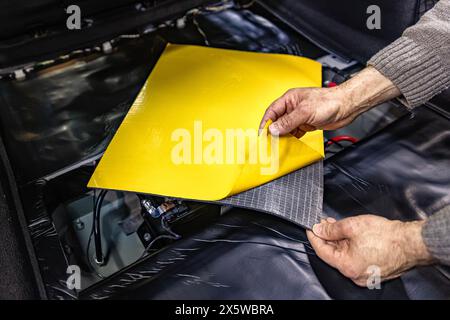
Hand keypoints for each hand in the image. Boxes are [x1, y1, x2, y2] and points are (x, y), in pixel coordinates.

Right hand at [259, 86, 354, 136]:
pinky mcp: (306, 124)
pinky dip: (292, 139)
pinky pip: (295, 133)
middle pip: (278, 121)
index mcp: (289, 99)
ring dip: (283, 136)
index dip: (265, 123)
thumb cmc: (329, 101)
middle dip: (274, 132)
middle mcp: (293, 107)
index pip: (272, 112)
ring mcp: (300, 116)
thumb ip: (288, 121)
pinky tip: (291, 143)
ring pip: (286, 128)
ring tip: (280, 145)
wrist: (346, 106)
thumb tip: (274, 129)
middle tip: (270, 142)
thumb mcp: (305, 111)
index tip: (262, 134)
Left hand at [306, 215, 433, 286]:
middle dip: (327, 237)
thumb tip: (319, 229)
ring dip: (338, 240)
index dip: (314, 237)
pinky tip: (349, 235)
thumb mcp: (352, 226)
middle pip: (333, 254)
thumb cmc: (386, 236)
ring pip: (344, 256)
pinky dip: (350, 247)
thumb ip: (332, 229)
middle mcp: (355, 275)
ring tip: (336, 225)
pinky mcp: (373, 271)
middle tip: (323, 223)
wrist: (411, 242)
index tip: (310, 227)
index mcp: (347, 266)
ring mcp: (365, 275)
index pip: (322, 251)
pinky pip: (355, 258)